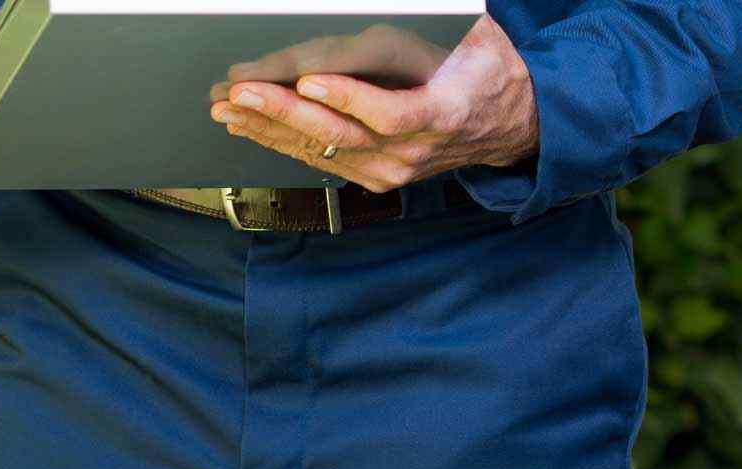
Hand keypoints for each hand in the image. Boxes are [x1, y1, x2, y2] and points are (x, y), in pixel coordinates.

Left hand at [209, 16, 538, 193]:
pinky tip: (250, 126)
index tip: (308, 80)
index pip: (390, 114)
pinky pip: (323, 159)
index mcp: (442, 115)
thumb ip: (424, 37)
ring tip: (229, 109)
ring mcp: (394, 169)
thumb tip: (380, 20)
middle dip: (285, 112)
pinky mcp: (378, 175)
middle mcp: (414, 152)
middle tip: (242, 92)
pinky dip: (282, 141)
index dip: (347, 99)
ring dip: (270, 129)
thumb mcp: (471, 41)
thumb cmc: (486, 72)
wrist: (512, 122)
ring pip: (323, 150)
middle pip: (341, 136)